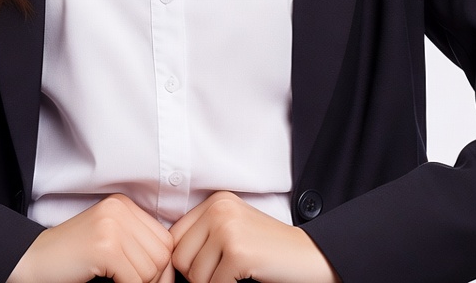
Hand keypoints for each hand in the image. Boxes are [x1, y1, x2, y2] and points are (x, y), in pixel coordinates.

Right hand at [8, 194, 173, 282]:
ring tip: (117, 282)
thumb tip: (170, 271)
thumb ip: (138, 245)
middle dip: (153, 279)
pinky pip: (135, 279)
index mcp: (124, 205)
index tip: (147, 280)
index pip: (165, 238)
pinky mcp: (105, 246)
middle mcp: (120, 209)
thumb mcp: (110, 241)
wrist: (34, 260)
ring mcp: (112, 226)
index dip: (161, 267)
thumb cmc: (73, 258)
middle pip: (162, 253)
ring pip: (151, 269)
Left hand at [169, 191, 338, 282]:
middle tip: (223, 276)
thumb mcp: (232, 230)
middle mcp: (219, 209)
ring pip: (194, 275)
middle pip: (180, 257)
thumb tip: (166, 260)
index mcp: (215, 201)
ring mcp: (228, 229)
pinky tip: (245, 279)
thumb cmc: (268, 250)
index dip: (185, 262)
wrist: (310, 256)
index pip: (175, 237)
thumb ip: (203, 235)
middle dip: (197, 276)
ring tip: (234, 276)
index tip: (204, 271)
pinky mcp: (238, 252)